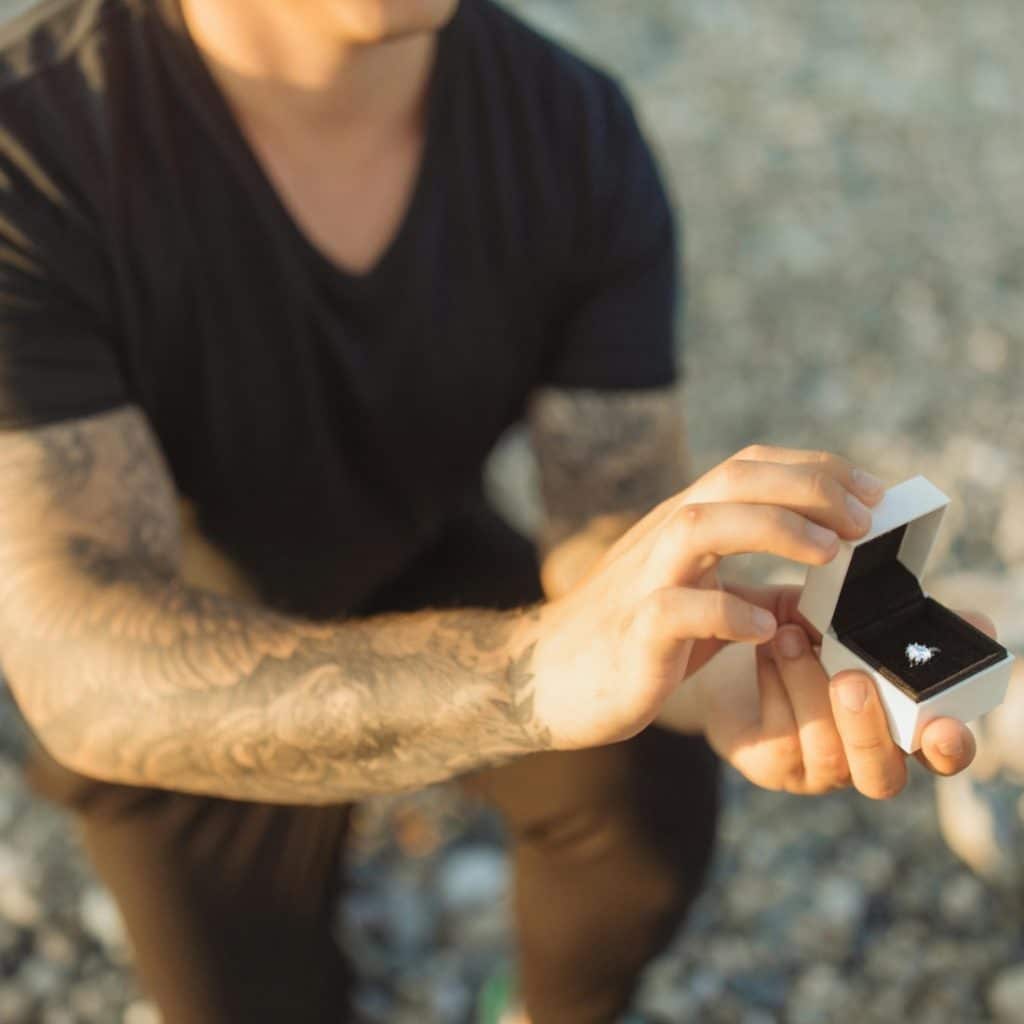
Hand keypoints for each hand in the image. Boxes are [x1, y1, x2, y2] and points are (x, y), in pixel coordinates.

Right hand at [526, 446, 884, 749]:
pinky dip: (727, 612)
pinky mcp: (632, 631)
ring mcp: (643, 581)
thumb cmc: (630, 641)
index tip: (872, 491)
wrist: (547, 678)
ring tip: (831, 551)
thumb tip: (822, 596)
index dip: (814, 468)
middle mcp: (662, 538)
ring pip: (701, 525)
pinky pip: (676, 609)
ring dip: (773, 528)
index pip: (749, 466)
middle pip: (732, 479)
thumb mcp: (701, 605)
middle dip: (808, 486)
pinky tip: (763, 629)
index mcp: (683, 525)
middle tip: (865, 517)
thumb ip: (755, 591)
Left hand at [696, 584, 984, 796]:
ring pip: (826, 749)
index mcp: (899, 728)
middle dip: (869, 727)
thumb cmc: (806, 637)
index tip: (945, 724)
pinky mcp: (771, 764)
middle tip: (852, 680)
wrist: (733, 651)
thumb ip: (900, 630)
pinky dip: (774, 684)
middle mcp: (863, 759)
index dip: (949, 747)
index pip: (940, 754)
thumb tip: (975, 621)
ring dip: (807, 686)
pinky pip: (779, 737)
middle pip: (883, 774)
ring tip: (789, 637)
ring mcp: (817, 769)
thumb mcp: (849, 627)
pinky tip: (767, 649)